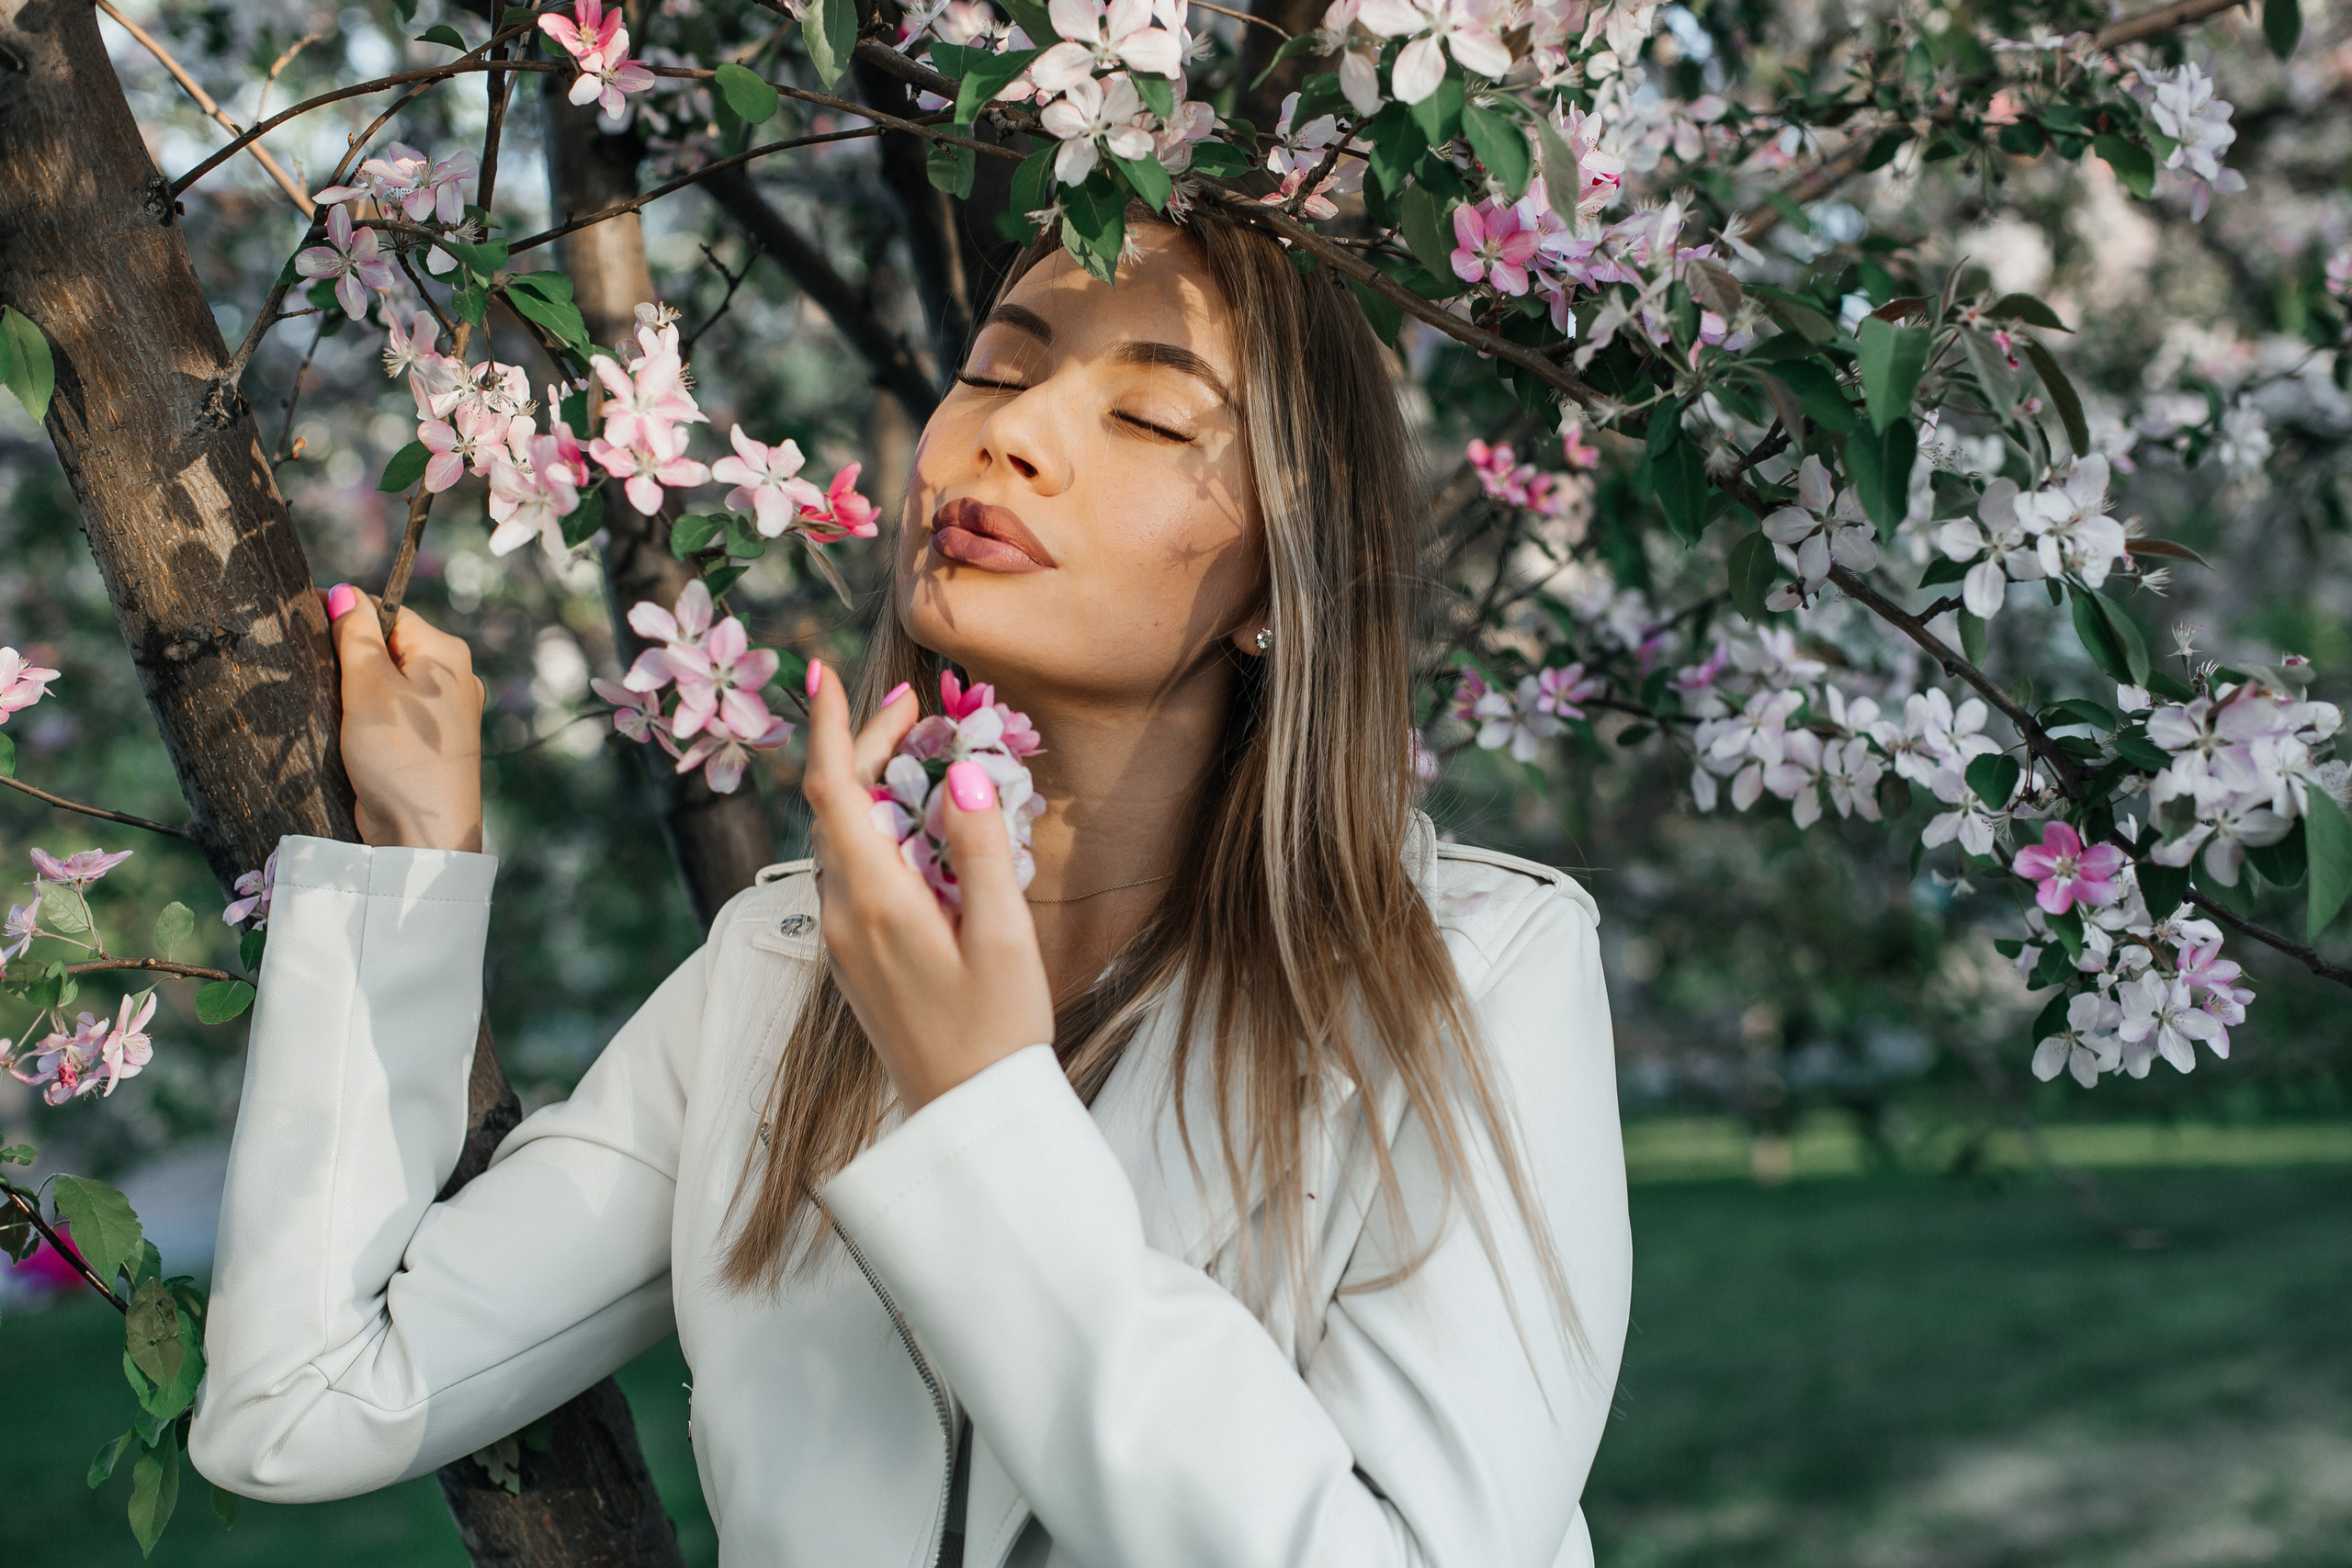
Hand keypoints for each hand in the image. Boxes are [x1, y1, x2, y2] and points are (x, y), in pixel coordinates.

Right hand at [327, 585, 485, 852]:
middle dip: (349, 659)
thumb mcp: (369, 687)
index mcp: (445, 653)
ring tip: (330, 708)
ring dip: (352, 692)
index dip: (348, 620)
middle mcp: (452, 678)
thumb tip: (345, 592)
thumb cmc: (399, 755)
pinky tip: (344, 731)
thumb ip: (356, 637)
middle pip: (387, 648)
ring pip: (384, 684)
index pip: (389, 613)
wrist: (423, 833)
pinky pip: (389, 715)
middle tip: (318, 679)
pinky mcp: (426, 744)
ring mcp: (442, 714)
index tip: (312, 635)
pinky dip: (364, 718)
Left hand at [801, 662, 1055, 1112]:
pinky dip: (876, 833)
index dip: (830, 728)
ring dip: (871, 790)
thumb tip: (962, 774)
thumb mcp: (1005, 936)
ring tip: (924, 758)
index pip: (833, 792)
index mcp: (876, 902)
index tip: (827, 673)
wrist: (969, 1122)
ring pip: (840, 840)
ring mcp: (844, 942)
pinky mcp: (855, 961)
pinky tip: (919, 830)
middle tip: (917, 711)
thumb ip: (979, 850)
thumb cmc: (998, 1034)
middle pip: (834, 808)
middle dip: (865, 747)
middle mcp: (844, 917)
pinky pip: (852, 874)